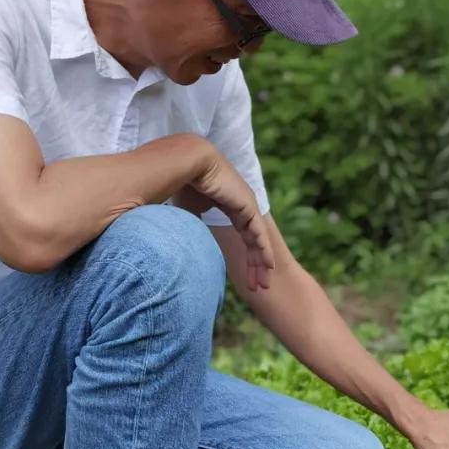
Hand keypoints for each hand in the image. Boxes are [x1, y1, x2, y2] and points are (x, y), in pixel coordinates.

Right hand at [189, 155, 274, 290]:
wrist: (185, 161)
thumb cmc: (181, 182)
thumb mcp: (187, 211)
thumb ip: (192, 228)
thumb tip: (184, 247)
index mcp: (231, 205)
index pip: (244, 236)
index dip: (245, 257)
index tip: (245, 278)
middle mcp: (243, 205)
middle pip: (254, 241)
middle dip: (256, 266)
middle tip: (259, 287)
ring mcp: (248, 204)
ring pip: (259, 241)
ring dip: (261, 264)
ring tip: (264, 285)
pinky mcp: (247, 205)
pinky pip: (258, 234)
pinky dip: (263, 251)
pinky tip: (267, 266)